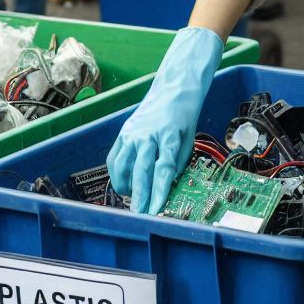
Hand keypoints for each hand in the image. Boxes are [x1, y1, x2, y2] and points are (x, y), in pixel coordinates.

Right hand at [107, 26, 223, 213]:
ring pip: (121, 168)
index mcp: (169, 135)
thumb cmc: (185, 114)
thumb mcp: (190, 137)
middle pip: (140, 171)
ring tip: (135, 198)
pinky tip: (125, 183)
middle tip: (139, 216)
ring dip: (126, 187)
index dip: (158, 192)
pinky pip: (114, 159)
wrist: (174, 87)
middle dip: (139, 197)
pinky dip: (117, 174)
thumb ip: (178, 162)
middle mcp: (147, 134)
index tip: (155, 211)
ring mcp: (132, 133)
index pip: (163, 169)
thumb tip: (166, 186)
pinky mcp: (123, 133)